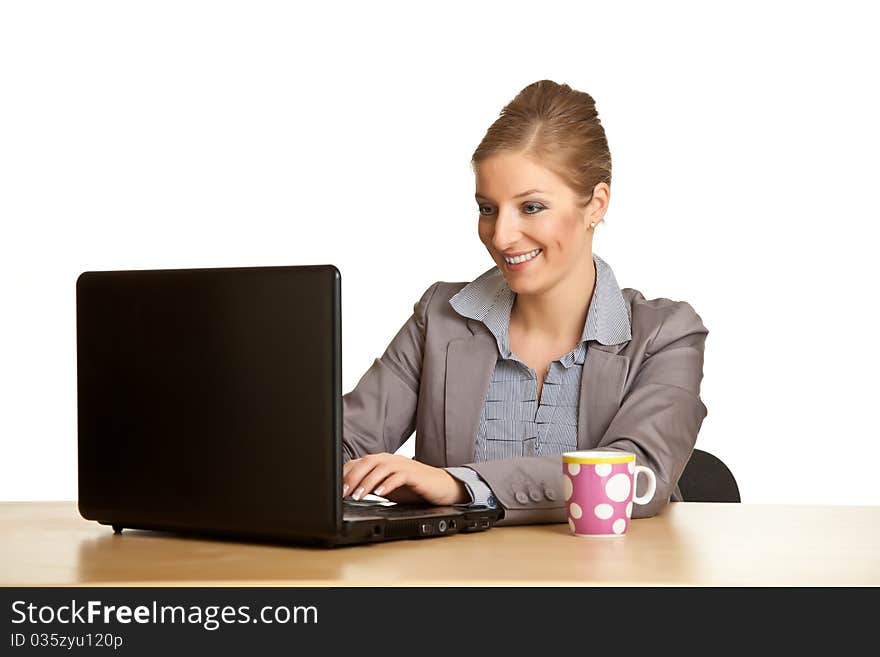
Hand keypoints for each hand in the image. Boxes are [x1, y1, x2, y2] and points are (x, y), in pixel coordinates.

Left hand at [342, 453, 468, 505]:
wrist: (440, 487)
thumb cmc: (413, 487)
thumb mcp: (387, 487)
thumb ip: (371, 486)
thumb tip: (349, 492)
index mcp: (382, 461)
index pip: (359, 463)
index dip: (345, 474)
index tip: (334, 489)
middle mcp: (391, 460)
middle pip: (368, 462)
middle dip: (353, 477)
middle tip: (343, 492)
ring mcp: (403, 465)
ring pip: (381, 468)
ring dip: (367, 482)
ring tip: (358, 495)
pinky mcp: (414, 475)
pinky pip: (399, 476)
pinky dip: (388, 484)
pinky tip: (380, 494)